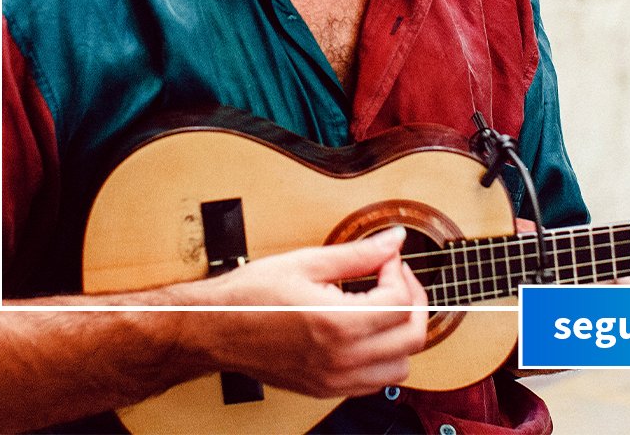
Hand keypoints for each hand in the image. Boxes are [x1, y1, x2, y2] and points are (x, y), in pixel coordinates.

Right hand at [170, 226, 428, 398]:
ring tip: (385, 303)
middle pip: (412, 337)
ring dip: (403, 332)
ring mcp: (335, 381)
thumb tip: (393, 240)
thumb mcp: (307, 261)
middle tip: (396, 276)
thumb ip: (358, 253)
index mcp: (336, 324)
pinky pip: (377, 381)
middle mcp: (341, 360)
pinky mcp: (327, 390)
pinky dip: (385, 355)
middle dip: (414, 299)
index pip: (399, 302)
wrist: (216, 329)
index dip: (400, 272)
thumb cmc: (252, 294)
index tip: (387, 257)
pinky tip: (368, 328)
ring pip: (401, 366)